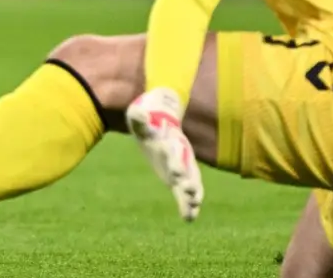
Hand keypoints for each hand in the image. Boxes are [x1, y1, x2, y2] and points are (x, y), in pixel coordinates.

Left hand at [125, 87, 203, 220]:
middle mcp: (180, 155)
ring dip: (192, 196)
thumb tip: (139, 114)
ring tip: (193, 211)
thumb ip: (139, 118)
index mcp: (170, 142)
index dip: (176, 162)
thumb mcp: (140, 118)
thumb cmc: (147, 122)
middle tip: (191, 195)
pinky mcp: (179, 177)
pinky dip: (189, 203)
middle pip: (187, 170)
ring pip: (191, 183)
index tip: (177, 174)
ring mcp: (182, 167)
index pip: (175, 153)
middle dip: (189, 182)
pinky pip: (186, 191)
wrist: (161, 124)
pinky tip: (190, 218)